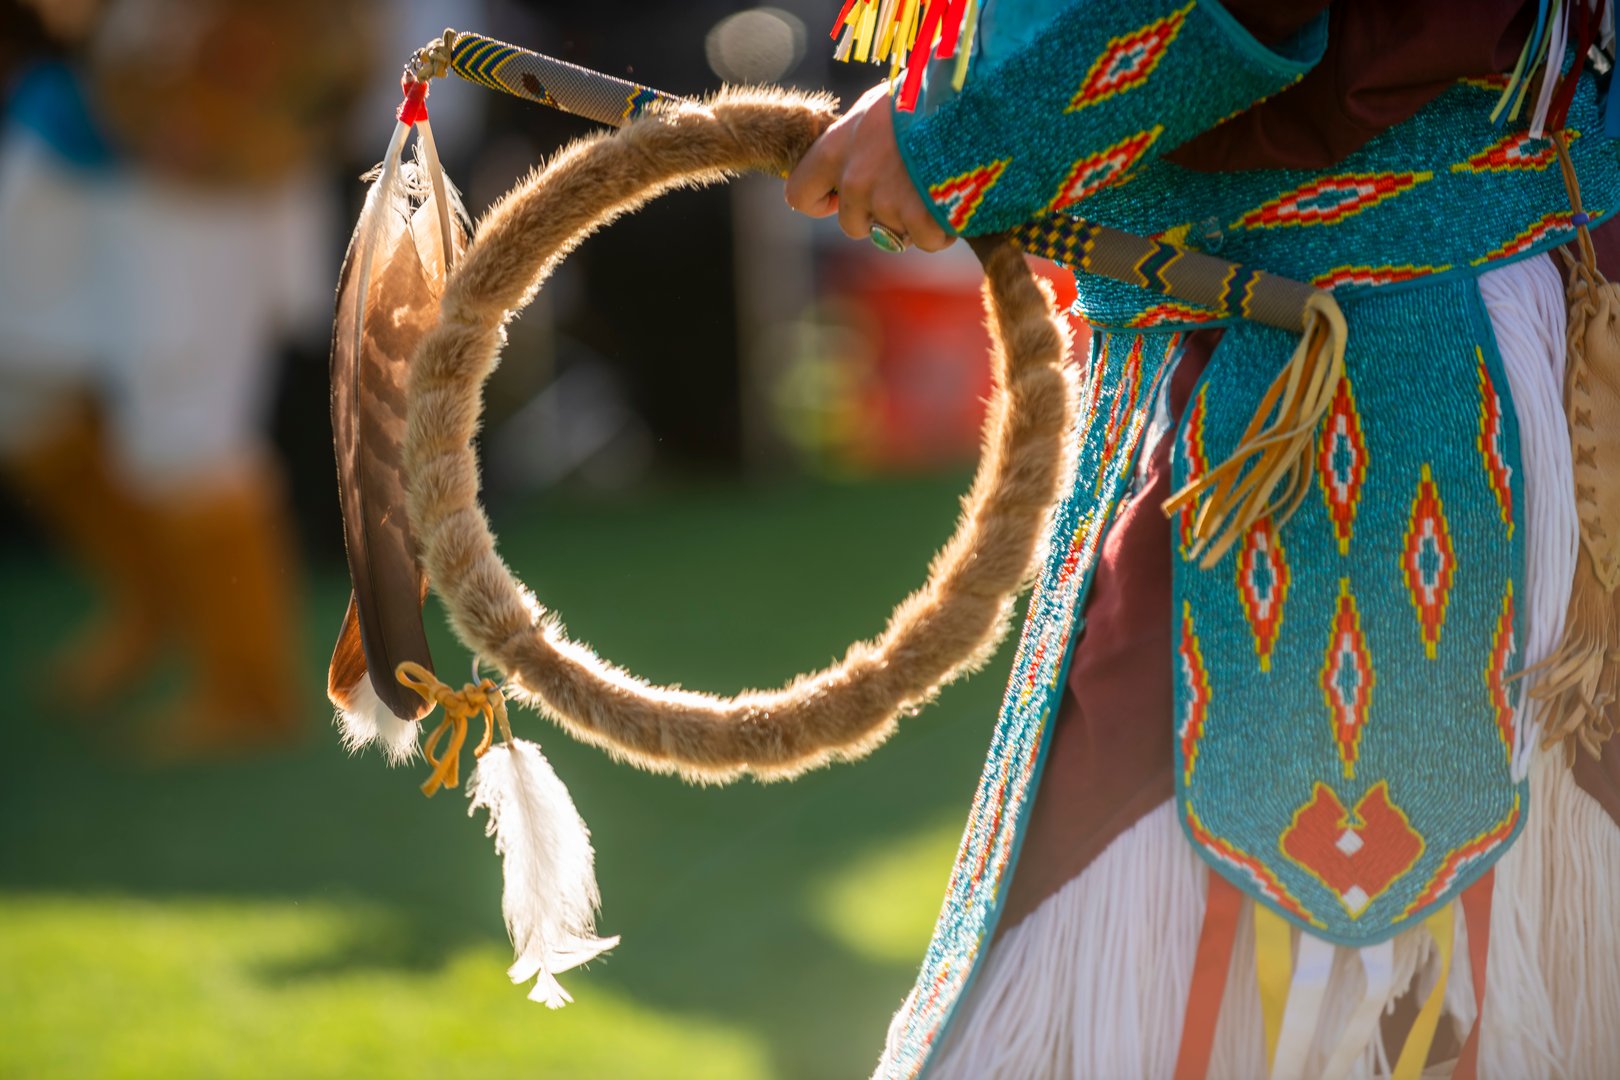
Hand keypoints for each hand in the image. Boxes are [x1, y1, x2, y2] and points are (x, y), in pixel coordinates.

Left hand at [784, 83, 955, 252]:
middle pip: (852, 225)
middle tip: (905, 193)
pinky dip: (943, 229)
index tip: (837, 198)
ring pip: (893, 235)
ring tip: (936, 189)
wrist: (967, 96)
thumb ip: (856, 141)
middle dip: (876, 217)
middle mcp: (853, 179)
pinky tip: (956, 200)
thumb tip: (852, 161)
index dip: (820, 202)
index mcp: (835, 149)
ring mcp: (884, 201)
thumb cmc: (923, 94)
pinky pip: (926, 241)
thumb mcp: (876, 109)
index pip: (800, 195)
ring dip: (913, 222)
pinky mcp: (917, 216)